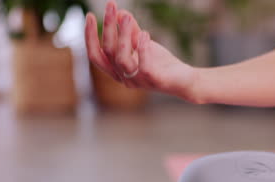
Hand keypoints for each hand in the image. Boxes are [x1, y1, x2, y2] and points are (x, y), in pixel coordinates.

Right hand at [84, 1, 200, 102]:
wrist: (184, 79)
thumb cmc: (161, 64)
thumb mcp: (143, 44)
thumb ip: (130, 31)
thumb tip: (120, 12)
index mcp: (117, 70)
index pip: (96, 55)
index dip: (90, 36)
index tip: (89, 16)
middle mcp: (124, 78)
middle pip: (107, 53)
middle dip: (107, 27)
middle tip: (111, 6)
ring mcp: (138, 82)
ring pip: (121, 59)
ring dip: (122, 35)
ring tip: (126, 17)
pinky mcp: (153, 81)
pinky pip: (143, 65)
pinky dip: (142, 48)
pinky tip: (144, 33)